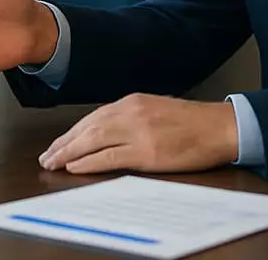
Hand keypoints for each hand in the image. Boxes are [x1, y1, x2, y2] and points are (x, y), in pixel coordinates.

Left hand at [38, 94, 238, 173]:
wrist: (221, 127)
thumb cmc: (194, 122)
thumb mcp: (157, 110)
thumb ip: (133, 117)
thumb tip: (108, 131)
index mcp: (133, 102)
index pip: (94, 117)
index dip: (73, 131)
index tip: (58, 142)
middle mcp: (131, 112)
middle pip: (87, 127)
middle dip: (64, 142)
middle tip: (47, 154)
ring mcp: (138, 131)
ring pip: (93, 140)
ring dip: (68, 151)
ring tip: (53, 161)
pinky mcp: (147, 151)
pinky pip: (109, 156)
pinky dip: (88, 161)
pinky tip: (75, 165)